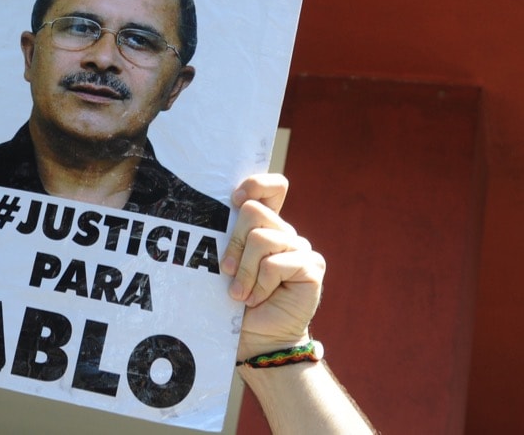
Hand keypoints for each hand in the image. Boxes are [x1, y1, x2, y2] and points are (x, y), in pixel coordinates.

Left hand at [222, 173, 324, 360]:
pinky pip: (275, 264)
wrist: (256, 338)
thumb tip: (212, 211)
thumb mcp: (226, 264)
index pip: (272, 187)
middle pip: (253, 212)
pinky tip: (259, 299)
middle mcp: (284, 232)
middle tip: (226, 273)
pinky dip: (260, 284)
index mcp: (265, 226)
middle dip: (232, 245)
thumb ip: (227, 237)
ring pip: (260, 239)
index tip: (234, 200)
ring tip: (241, 294)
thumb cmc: (235, 302)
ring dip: (244, 271)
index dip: (255, 185)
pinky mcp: (311, 267)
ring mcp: (300, 248)